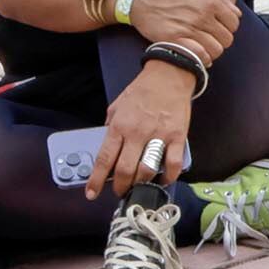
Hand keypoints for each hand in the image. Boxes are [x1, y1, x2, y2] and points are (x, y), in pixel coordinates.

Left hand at [89, 65, 197, 198]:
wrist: (169, 75)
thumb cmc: (142, 90)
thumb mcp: (117, 105)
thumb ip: (111, 126)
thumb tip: (110, 145)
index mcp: (119, 126)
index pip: (104, 159)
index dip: (96, 180)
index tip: (92, 193)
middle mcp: (137, 133)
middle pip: (125, 170)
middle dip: (120, 187)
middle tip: (120, 192)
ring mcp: (158, 135)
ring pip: (147, 169)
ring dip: (142, 183)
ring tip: (139, 186)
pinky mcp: (177, 136)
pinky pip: (173, 162)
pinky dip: (169, 176)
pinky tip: (164, 180)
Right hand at [124, 0, 238, 60]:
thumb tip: (235, 12)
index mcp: (210, 2)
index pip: (234, 23)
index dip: (228, 27)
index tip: (219, 28)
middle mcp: (202, 16)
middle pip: (227, 38)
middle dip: (221, 39)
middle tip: (210, 38)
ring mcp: (189, 28)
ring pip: (216, 49)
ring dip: (212, 50)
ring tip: (203, 46)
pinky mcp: (175, 39)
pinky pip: (199, 56)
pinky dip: (202, 58)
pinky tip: (197, 54)